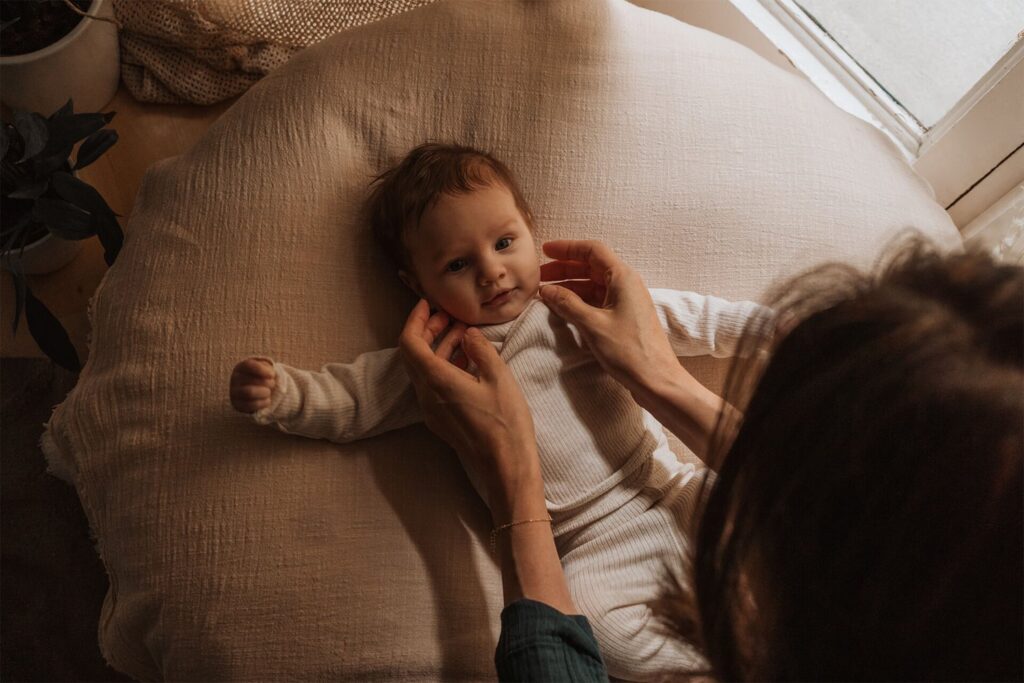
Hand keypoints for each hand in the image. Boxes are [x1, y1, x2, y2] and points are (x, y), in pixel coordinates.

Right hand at [230, 357, 275, 413]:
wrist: (257, 390)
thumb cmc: (262, 377)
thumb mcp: (265, 368)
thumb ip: (268, 368)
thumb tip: (271, 374)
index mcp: (241, 367)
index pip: (248, 365)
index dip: (262, 370)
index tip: (272, 375)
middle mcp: (235, 379)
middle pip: (251, 381)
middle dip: (267, 383)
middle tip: (272, 384)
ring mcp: (234, 392)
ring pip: (249, 393)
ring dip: (264, 392)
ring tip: (269, 392)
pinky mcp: (238, 405)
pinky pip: (251, 405)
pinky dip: (263, 403)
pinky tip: (267, 400)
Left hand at [398, 300, 546, 523]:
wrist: (506, 466)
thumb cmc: (505, 422)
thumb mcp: (498, 377)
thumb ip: (480, 349)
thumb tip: (468, 334)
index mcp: (437, 381)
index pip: (410, 343)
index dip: (416, 319)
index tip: (429, 304)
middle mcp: (426, 395)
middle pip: (414, 356)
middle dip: (428, 331)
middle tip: (449, 316)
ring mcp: (432, 410)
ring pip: (424, 370)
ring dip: (439, 348)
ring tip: (463, 335)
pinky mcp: (442, 420)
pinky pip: (434, 385)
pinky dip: (445, 366)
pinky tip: (468, 361)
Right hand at [538, 239, 679, 397]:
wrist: (657, 380)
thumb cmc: (629, 350)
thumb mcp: (593, 324)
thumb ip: (568, 303)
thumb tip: (546, 290)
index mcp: (623, 277)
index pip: (592, 251)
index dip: (567, 248)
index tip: (545, 251)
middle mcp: (626, 284)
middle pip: (591, 266)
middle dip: (564, 268)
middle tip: (540, 276)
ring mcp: (626, 301)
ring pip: (593, 285)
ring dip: (570, 286)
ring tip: (546, 293)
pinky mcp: (624, 317)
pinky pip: (598, 300)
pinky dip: (579, 301)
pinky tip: (563, 308)